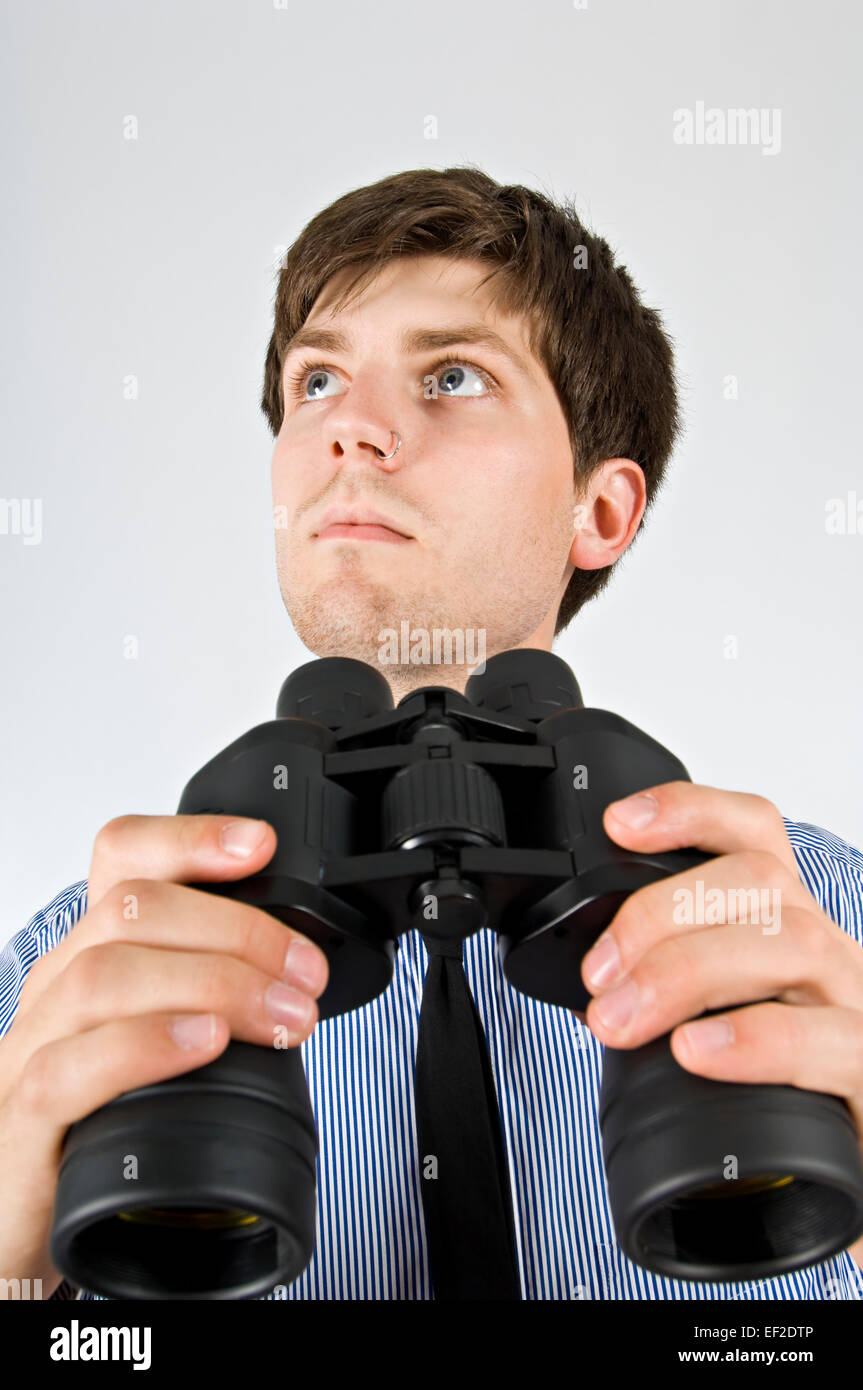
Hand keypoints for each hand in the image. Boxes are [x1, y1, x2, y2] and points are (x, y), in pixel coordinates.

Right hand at [0, 813, 328, 1296]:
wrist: (19, 1231)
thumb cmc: (104, 1130)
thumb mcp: (163, 1043)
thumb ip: (208, 1001)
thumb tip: (299, 977)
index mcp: (91, 956)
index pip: (121, 858)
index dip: (190, 838)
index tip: (261, 846)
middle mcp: (55, 989)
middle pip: (131, 908)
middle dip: (237, 929)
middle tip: (304, 974)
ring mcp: (31, 1050)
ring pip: (103, 973)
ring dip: (210, 983)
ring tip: (278, 1015)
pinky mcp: (23, 1122)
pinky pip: (68, 1067)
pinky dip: (146, 1044)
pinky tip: (204, 1043)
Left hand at [577, 781, 862, 1269]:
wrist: (847, 1158)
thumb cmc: (781, 1079)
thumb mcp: (722, 1011)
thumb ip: (669, 983)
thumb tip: (592, 982)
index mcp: (783, 922)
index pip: (753, 833)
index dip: (689, 812)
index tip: (621, 824)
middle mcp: (825, 947)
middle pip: (758, 880)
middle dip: (660, 913)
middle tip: (597, 975)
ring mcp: (853, 1001)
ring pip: (789, 941)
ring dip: (687, 972)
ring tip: (620, 1017)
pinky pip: (823, 1038)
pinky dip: (751, 1039)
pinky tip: (694, 1051)